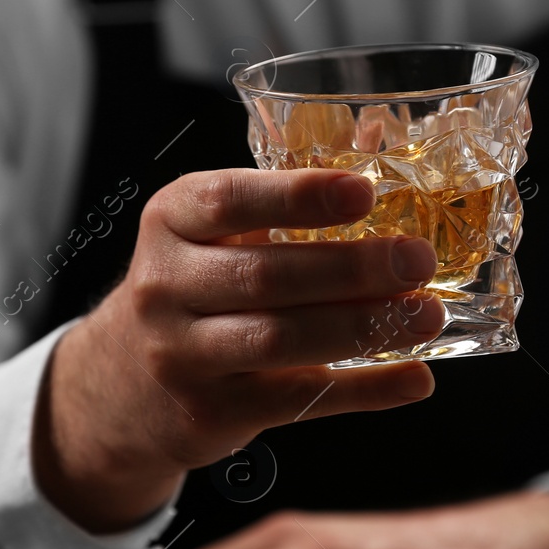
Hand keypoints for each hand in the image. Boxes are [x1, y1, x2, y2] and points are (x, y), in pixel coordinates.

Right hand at [32, 168, 445, 531]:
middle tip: (417, 259)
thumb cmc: (193, 287)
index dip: (299, 196)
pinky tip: (415, 377)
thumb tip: (381, 135)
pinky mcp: (210, 413)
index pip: (230, 200)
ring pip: (280, 340)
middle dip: (351, 268)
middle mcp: (166, 287)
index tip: (364, 191)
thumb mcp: (216, 232)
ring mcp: (182, 356)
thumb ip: (290, 194)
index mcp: (172, 221)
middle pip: (265, 276)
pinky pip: (297, 401)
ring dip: (362, 327)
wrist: (122, 383)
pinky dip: (364, 391)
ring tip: (426, 313)